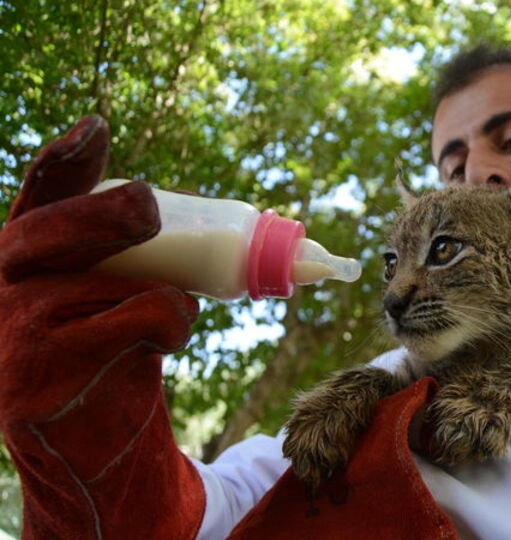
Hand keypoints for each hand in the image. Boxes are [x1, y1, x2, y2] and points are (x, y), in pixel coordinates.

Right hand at [0, 115, 203, 537]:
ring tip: (171, 317)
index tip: (98, 130)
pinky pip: (134, 324)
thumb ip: (122, 257)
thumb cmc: (107, 361)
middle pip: (52, 232)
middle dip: (108, 214)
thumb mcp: (108, 299)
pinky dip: (170, 324)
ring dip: (167, 294)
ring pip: (113, 282)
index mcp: (23, 258)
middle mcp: (2, 287)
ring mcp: (13, 333)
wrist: (88, 452)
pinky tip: (162, 344)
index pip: (38, 199)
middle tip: (148, 204)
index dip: (65, 162)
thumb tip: (189, 214)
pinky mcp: (36, 376)